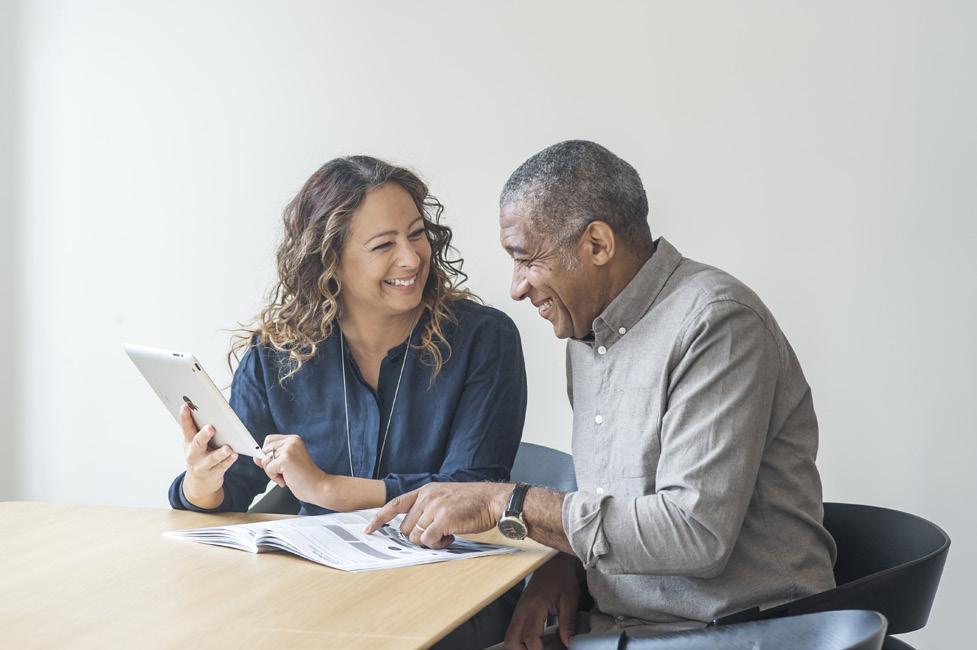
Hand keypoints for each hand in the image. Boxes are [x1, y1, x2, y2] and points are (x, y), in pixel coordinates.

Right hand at [180, 404, 237, 505]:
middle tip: (211, 427)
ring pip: (212, 458)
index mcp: (188, 442)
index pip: (186, 428)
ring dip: (220, 453)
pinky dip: (229, 460)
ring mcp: (202, 465)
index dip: (185, 417)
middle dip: (204, 435)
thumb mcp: (194, 443)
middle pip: (198, 443)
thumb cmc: (200, 455)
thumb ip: (198, 429)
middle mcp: (193, 454)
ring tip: (227, 448)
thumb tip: (204, 408)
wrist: (200, 482)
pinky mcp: (213, 473)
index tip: (185, 406)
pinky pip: (222, 466)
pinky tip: (235, 455)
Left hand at [254, 434, 326, 504]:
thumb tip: (256, 457)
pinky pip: (268, 468)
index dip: (268, 454)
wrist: (318, 487)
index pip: (268, 440)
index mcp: (293, 439)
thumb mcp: (285, 464)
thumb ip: (271, 458)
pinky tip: (286, 479)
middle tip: (284, 472)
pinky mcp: (286, 459)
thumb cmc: (303, 477)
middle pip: (264, 449)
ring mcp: (289, 449)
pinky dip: (274, 477)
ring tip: (287, 476)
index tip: (278, 465)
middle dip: (270, 464)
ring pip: (265, 460)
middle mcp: (292, 441)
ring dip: (272, 472)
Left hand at [364, 482, 510, 548]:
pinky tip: (451, 537)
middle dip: (417, 537)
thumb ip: (428, 507)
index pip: (395, 504)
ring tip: (447, 534)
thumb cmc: (472, 502)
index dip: (379, 518)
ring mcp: (435, 507)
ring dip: (429, 542)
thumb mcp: (445, 496)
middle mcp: (427, 497)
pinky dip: (438, 544)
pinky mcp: (444, 519)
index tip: (367, 530)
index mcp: (425, 490)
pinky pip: (428, 541)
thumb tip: (414, 529)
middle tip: (437, 534)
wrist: (494, 500)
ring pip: (415, 537)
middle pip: (405, 528)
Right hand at [504, 554, 581, 648]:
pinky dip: (522, 640)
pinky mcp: (520, 610)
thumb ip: (568, 622)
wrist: (554, 562)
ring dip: (521, 647)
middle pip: (511, 641)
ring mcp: (519, 610)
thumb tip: (568, 643)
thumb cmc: (562, 577)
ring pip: (510, 637)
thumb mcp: (570, 599)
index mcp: (535, 607)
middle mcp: (522, 610)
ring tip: (541, 647)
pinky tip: (540, 640)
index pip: (530, 638)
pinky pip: (514, 630)